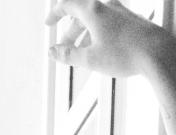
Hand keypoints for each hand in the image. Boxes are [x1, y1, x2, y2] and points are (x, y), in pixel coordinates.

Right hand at [46, 0, 165, 77]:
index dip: (55, 14)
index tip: (48, 24)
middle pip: (82, 15)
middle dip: (70, 32)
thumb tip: (52, 52)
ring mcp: (120, 12)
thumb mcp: (89, 59)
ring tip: (81, 54)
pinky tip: (100, 51)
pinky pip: (108, 24)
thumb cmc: (123, 54)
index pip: (68, 5)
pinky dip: (98, 35)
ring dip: (84, 35)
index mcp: (93, 11)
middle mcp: (107, 7)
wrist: (156, 53)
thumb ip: (68, 54)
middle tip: (63, 49)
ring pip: (96, 21)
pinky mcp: (130, 21)